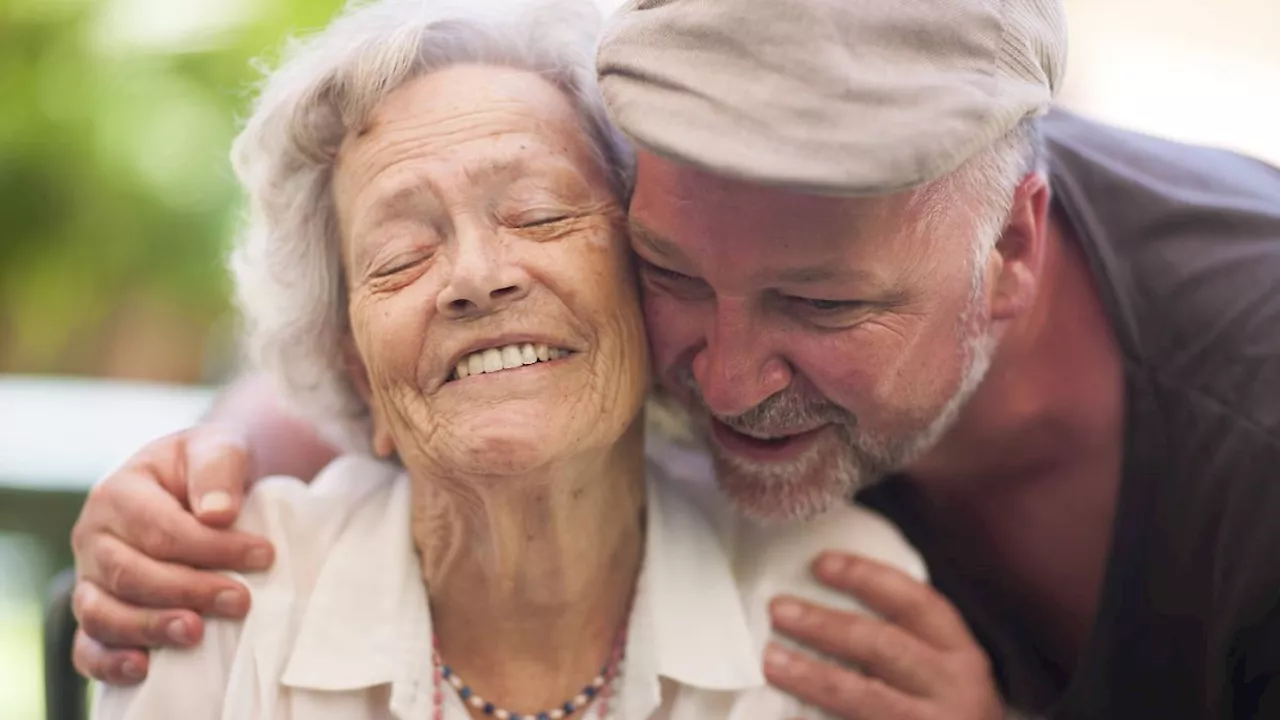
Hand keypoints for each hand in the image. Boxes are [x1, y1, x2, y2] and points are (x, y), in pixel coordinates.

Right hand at [69, 424, 274, 684]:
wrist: (200, 486)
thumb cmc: (207, 469)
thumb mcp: (218, 447)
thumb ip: (218, 469)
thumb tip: (218, 514)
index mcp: (117, 493)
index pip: (161, 530)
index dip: (212, 548)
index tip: (263, 555)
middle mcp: (93, 537)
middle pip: (130, 574)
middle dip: (188, 591)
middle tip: (240, 601)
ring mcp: (89, 578)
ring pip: (102, 613)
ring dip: (150, 628)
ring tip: (195, 634)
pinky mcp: (97, 612)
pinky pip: (87, 646)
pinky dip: (109, 662)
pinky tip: (144, 668)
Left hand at [765, 551, 1002, 719]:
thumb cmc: (946, 710)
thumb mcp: (942, 671)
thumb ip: (902, 640)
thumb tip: (822, 606)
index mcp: (959, 653)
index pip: (914, 602)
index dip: (867, 577)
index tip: (820, 563)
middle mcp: (954, 689)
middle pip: (883, 647)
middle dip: (826, 626)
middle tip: (779, 609)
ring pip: (864, 697)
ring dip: (813, 677)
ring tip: (771, 661)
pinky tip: (787, 715)